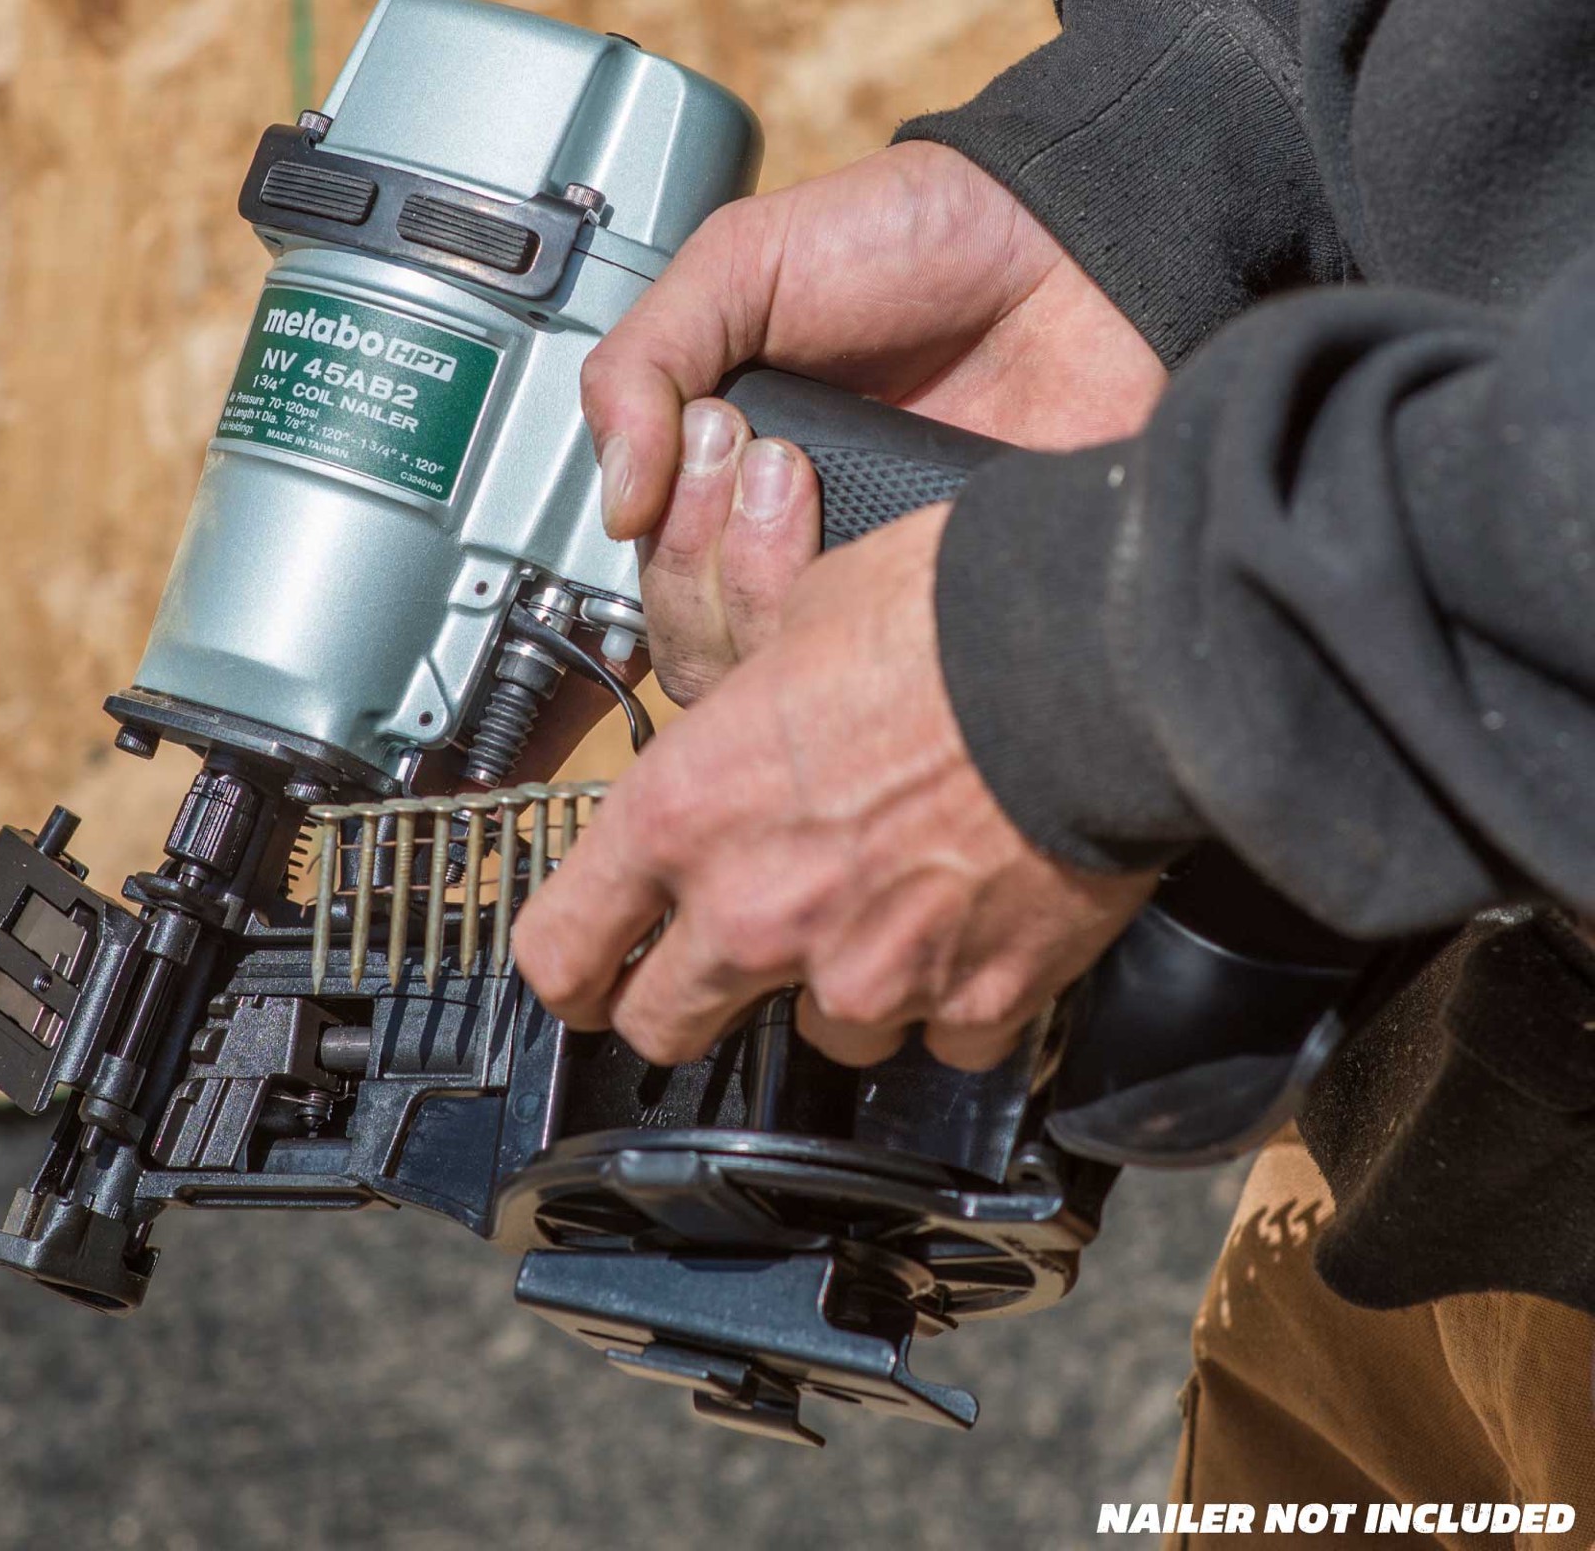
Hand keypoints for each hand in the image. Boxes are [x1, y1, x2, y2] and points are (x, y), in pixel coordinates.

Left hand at [512, 507, 1158, 1070]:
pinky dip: (949, 998)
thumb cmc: (946, 616)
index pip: (559, 952)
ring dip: (835, 986)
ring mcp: (868, 973)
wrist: (1095, 653)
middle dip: (681, 1002)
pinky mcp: (976, 1003)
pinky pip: (941, 1037)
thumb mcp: (797, 618)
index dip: (567, 968)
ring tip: (886, 903)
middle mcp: (756, 911)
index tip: (584, 969)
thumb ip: (744, 698)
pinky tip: (971, 924)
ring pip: (819, 1034)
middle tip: (716, 962)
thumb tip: (747, 702)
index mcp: (684, 810)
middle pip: (664, 1028)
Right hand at [582, 141, 1165, 699]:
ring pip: (767, 673)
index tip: (696, 448)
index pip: (652, 579)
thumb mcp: (739, 265)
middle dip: (700, 554)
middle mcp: (788, 548)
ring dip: (759, 579)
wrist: (1060, 249)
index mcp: (727, 478)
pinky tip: (871, 535)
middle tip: (757, 449)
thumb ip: (643, 365)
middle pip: (694, 644)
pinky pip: (868, 667)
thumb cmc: (906, 241)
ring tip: (801, 473)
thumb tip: (616, 506)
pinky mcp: (938, 603)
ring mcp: (863, 583)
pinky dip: (848, 619)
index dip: (659, 541)